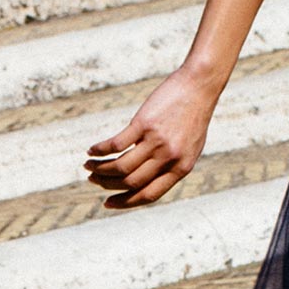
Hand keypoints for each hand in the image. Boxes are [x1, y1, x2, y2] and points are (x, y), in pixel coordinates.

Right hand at [85, 65, 219, 208]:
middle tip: (93, 179)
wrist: (200, 86)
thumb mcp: (189, 147)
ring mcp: (156, 141)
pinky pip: (116, 144)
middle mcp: (168, 158)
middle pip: (130, 182)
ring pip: (120, 167)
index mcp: (180, 168)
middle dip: (107, 184)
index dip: (125, 202)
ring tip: (88, 165)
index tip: (107, 203)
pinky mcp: (144, 123)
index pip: (148, 195)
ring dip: (99, 169)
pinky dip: (101, 150)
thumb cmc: (194, 116)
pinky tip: (92, 150)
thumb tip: (146, 179)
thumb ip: (171, 164)